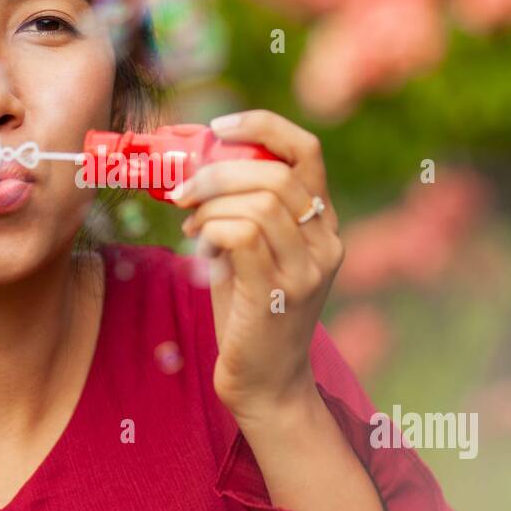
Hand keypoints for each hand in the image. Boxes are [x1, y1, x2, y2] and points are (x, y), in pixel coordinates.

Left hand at [169, 110, 343, 422]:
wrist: (266, 385)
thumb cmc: (249, 314)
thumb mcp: (252, 251)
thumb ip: (240, 210)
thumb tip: (195, 165)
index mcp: (324, 223)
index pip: (308, 150)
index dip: (262, 125)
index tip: (218, 127)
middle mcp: (327, 242)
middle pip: (276, 173)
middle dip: (218, 171)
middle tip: (183, 189)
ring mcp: (308, 270)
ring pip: (260, 202)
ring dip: (211, 204)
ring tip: (192, 223)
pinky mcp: (280, 294)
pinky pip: (244, 236)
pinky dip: (213, 229)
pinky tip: (200, 244)